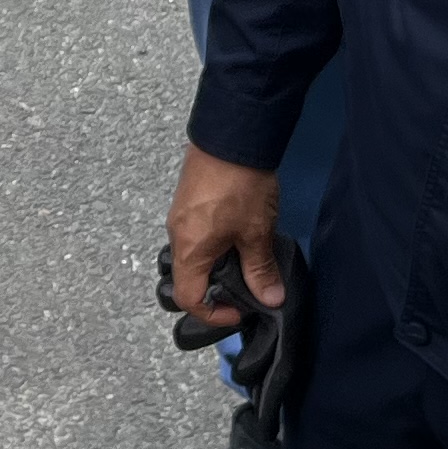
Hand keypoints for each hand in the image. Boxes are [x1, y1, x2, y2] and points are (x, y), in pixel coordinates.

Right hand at [162, 146, 284, 338]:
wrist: (231, 133)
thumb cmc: (240, 184)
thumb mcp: (256, 233)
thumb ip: (260, 270)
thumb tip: (269, 299)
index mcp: (189, 249)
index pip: (189, 298)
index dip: (214, 314)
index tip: (240, 311)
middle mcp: (177, 234)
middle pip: (187, 278)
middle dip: (214, 291)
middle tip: (243, 289)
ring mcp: (181, 216)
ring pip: (191, 255)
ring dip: (215, 266)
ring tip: (245, 261)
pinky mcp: (189, 201)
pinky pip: (195, 235)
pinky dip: (213, 246)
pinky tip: (238, 236)